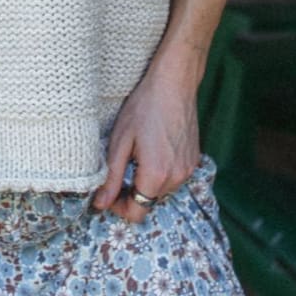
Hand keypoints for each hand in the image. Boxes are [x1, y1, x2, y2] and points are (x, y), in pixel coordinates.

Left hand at [91, 61, 199, 222]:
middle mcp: (177, 178)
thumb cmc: (144, 106)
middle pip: (149, 203)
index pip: (137, 213)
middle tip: (118, 170)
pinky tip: (152, 149)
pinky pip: (174, 178)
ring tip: (136, 156)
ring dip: (147, 183)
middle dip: (132, 193)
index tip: (108, 191)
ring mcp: (189, 170)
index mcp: (156, 175)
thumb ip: (111, 177)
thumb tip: (100, 205)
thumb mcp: (120, 140)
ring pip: (162, 191)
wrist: (174, 82)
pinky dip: (161, 172)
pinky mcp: (194, 161)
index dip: (118, 207)